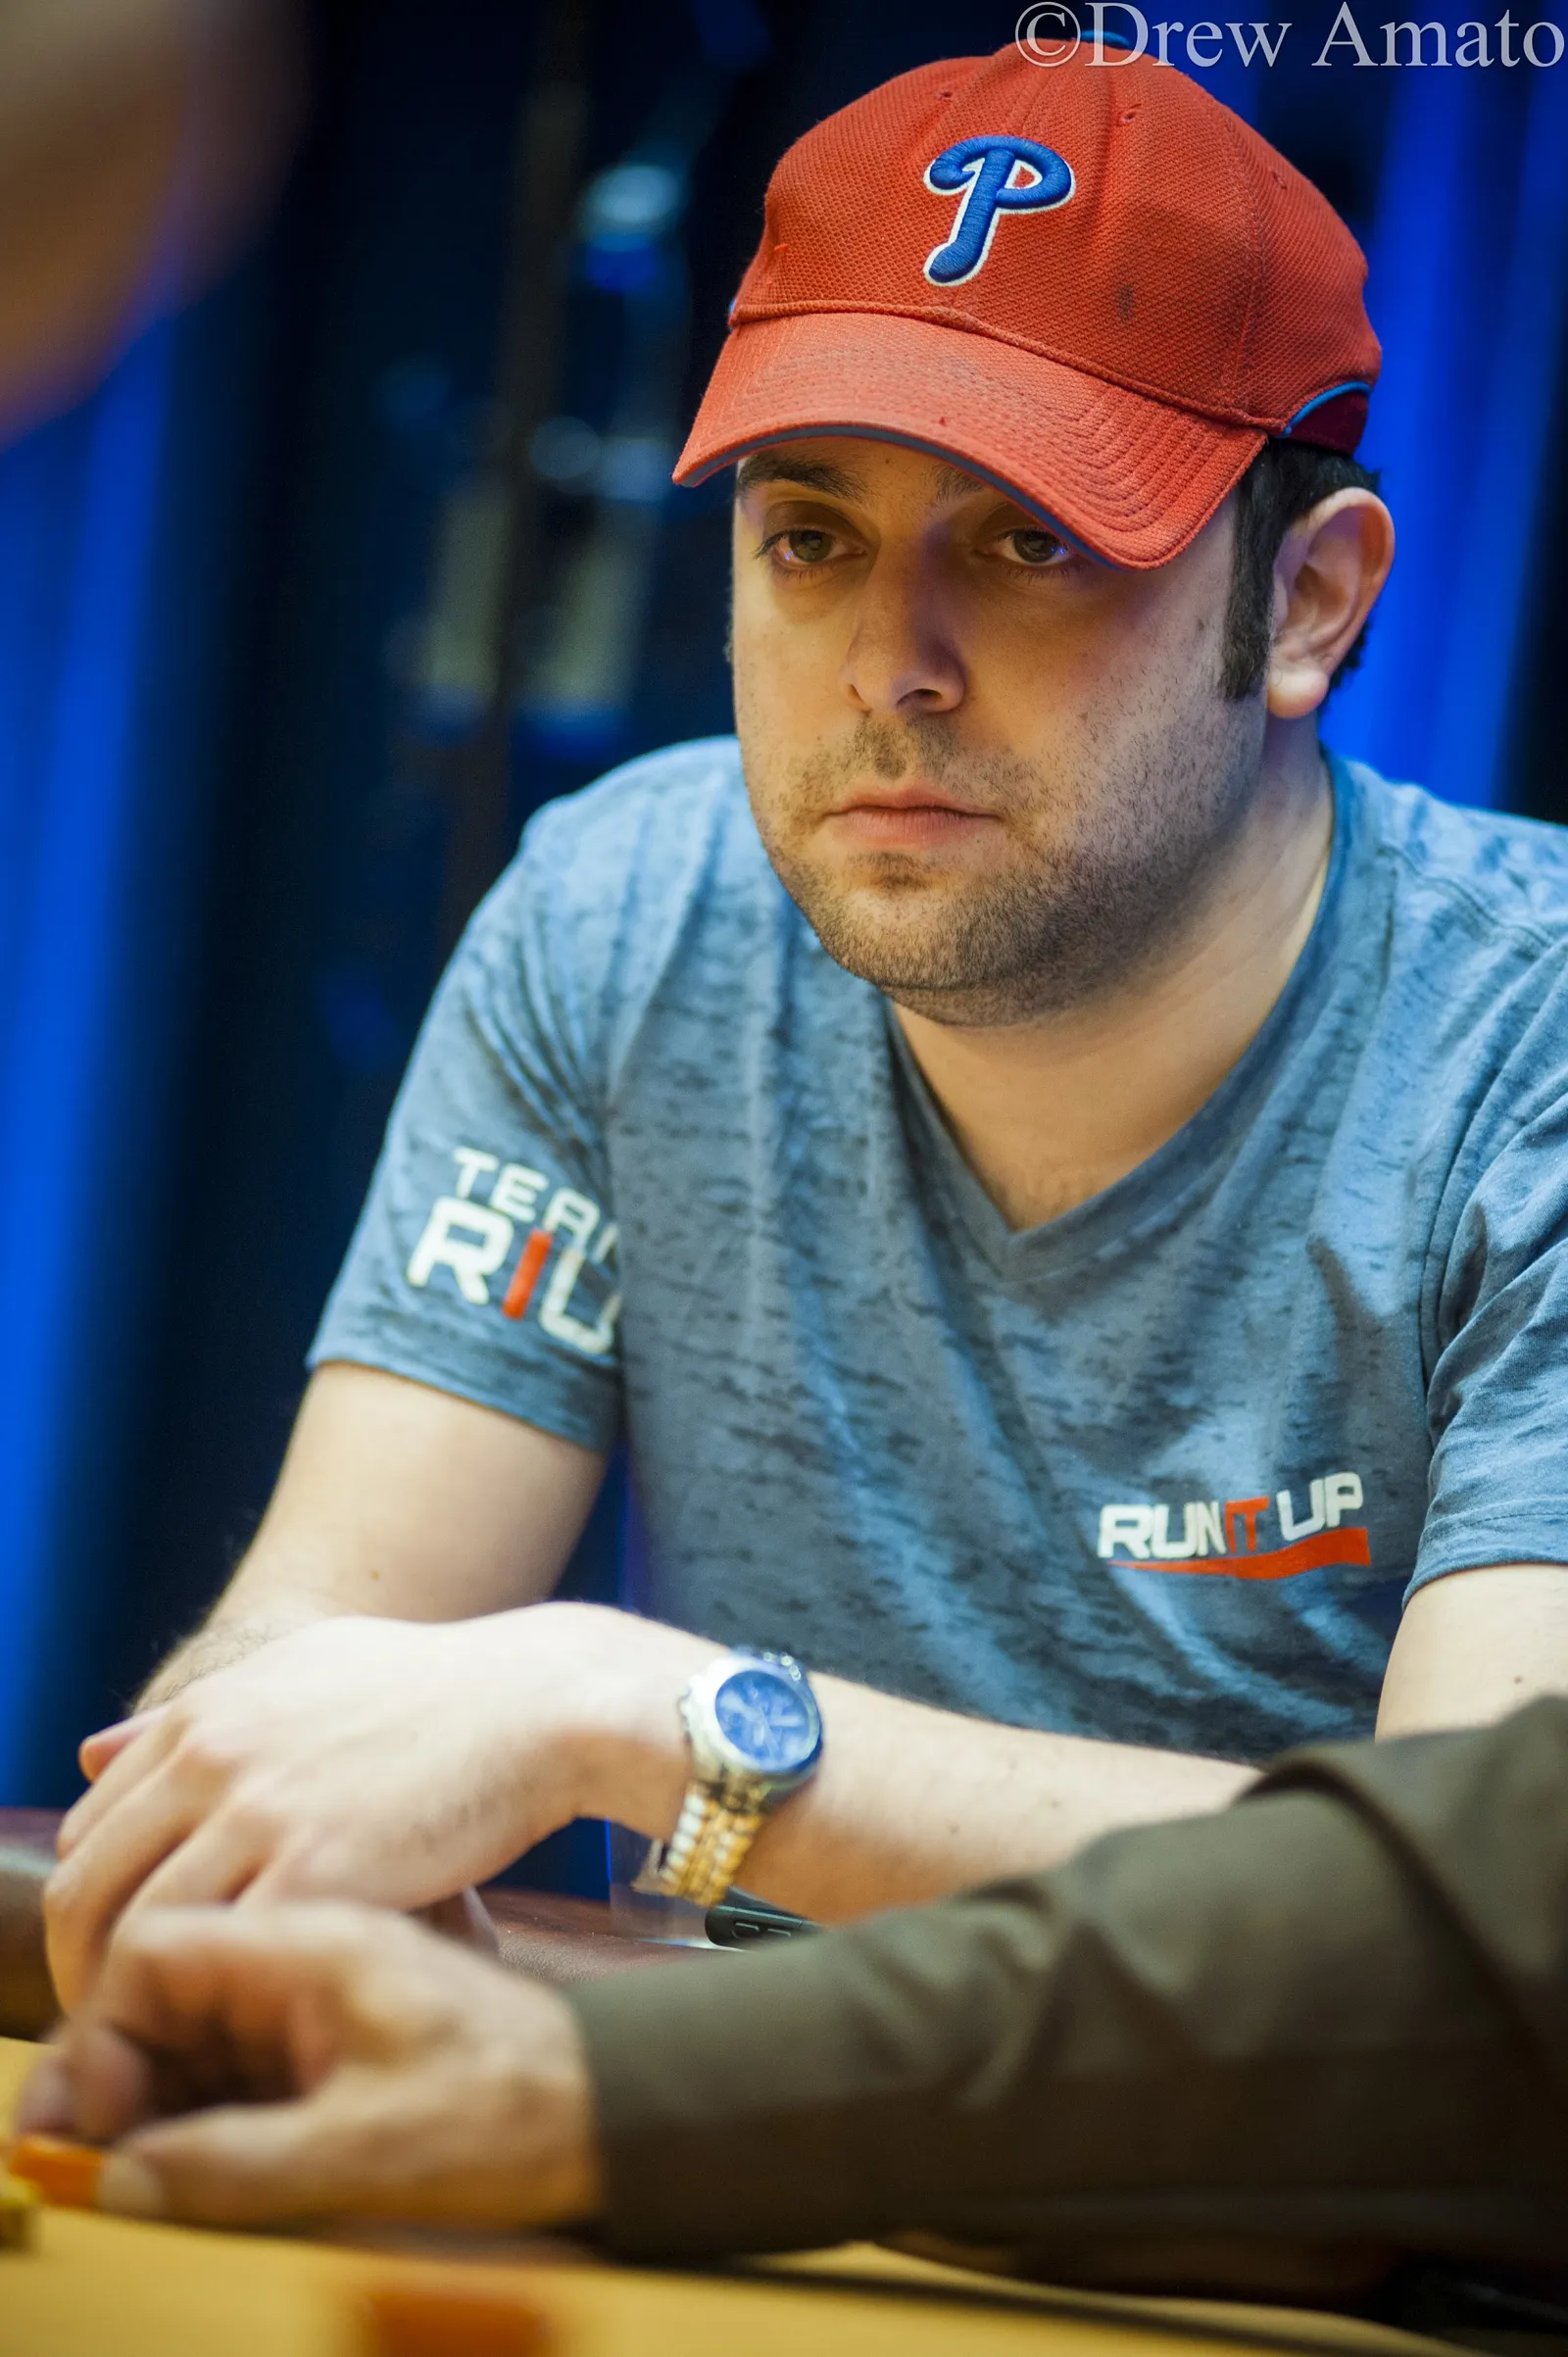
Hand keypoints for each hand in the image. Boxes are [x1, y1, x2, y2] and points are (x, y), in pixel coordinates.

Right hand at [18, 1903, 600, 2229]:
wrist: (620, 2089)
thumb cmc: (515, 2105)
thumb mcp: (373, 2150)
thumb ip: (236, 2165)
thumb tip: (117, 2177)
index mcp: (311, 1934)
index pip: (152, 1947)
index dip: (105, 2035)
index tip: (99, 2125)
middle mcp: (309, 1936)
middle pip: (162, 1970)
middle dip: (120, 2064)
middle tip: (111, 2154)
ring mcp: (326, 1967)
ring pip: (199, 2006)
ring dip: (164, 2080)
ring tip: (165, 2158)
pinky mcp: (343, 2004)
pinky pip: (244, 2030)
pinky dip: (212, 2083)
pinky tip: (224, 2138)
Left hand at [46, 1604, 696, 2010]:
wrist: (535, 1702)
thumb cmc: (437, 1690)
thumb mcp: (305, 1668)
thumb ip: (200, 1712)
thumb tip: (92, 1750)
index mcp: (200, 1715)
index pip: (87, 1835)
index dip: (93, 1911)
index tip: (123, 1961)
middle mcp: (210, 1757)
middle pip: (88, 1893)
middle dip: (88, 1975)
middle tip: (134, 2024)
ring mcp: (257, 1813)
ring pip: (140, 1938)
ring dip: (147, 2007)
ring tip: (184, 2047)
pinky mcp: (318, 1868)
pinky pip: (226, 1957)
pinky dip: (221, 2007)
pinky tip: (250, 2031)